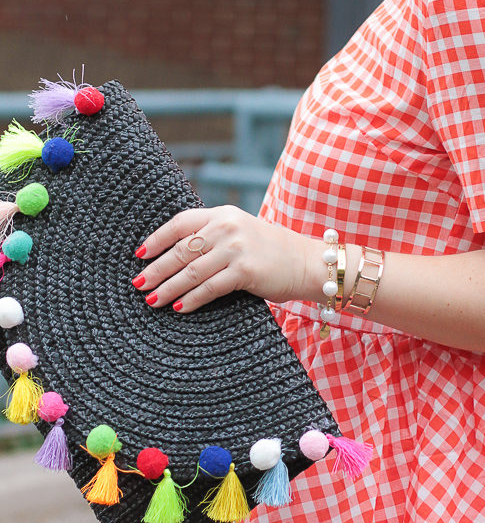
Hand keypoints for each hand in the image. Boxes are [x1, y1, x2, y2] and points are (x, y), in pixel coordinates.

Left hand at [131, 205, 310, 312]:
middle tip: (138, 284)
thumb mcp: (241, 232)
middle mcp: (228, 227)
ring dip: (168, 288)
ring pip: (191, 271)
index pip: (181, 223)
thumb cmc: (272, 251)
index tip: (140, 254)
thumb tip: (175, 255)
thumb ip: (214, 235)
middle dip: (156, 269)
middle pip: (181, 249)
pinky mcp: (245, 270)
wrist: (307, 261)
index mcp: (223, 214)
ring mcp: (236, 248)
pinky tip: (179, 308)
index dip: (157, 239)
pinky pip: (210, 288)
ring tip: (152, 300)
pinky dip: (192, 299)